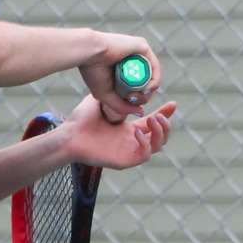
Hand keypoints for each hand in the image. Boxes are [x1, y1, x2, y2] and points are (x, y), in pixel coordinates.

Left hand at [61, 95, 176, 169]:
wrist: (69, 135)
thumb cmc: (81, 121)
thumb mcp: (101, 102)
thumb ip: (114, 94)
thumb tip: (124, 81)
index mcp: (128, 129)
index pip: (153, 122)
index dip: (165, 114)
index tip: (173, 104)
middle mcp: (132, 141)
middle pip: (160, 136)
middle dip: (165, 124)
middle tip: (160, 114)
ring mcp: (129, 152)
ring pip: (157, 146)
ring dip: (160, 133)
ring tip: (154, 120)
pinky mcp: (125, 161)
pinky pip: (145, 155)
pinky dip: (146, 144)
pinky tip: (138, 132)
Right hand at [78, 37, 158, 123]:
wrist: (88, 53)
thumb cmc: (93, 72)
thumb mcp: (107, 95)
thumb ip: (122, 106)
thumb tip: (141, 112)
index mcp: (124, 68)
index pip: (139, 87)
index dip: (138, 98)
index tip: (128, 101)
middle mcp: (133, 59)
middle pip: (147, 83)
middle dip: (144, 97)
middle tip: (132, 100)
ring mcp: (138, 53)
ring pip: (152, 76)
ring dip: (148, 91)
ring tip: (136, 96)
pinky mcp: (142, 46)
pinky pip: (155, 67)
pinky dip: (154, 81)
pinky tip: (145, 89)